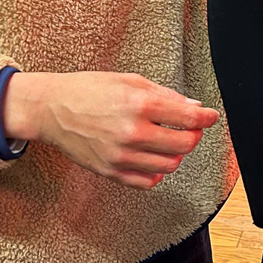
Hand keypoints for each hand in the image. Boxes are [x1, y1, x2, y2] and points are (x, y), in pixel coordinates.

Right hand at [2, 71, 220, 189]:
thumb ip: (165, 95)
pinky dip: (156, 172)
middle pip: (184, 144)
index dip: (206, 118)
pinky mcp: (110, 171)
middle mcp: (132, 132)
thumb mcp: (129, 81)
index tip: (210, 117)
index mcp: (139, 105)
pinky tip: (152, 158)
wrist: (51, 109)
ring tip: (166, 141)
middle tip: (189, 128)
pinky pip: (147, 181)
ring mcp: (121, 155)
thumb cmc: (87, 90)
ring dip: (175, 153)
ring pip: (169, 165)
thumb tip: (194, 107)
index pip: (189, 118)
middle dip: (193, 136)